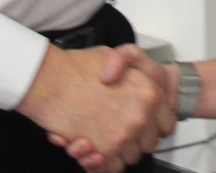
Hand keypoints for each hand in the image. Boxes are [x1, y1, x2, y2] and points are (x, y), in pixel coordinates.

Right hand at [18, 45, 171, 171]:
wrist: (48, 80)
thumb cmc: (76, 68)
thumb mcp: (115, 54)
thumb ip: (133, 65)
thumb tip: (148, 79)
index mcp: (149, 93)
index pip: (166, 124)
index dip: (153, 125)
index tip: (144, 125)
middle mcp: (141, 116)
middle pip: (148, 143)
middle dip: (134, 139)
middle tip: (116, 129)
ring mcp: (123, 135)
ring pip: (130, 157)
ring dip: (116, 151)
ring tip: (100, 138)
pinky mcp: (103, 150)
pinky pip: (112, 167)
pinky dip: (102, 163)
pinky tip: (91, 149)